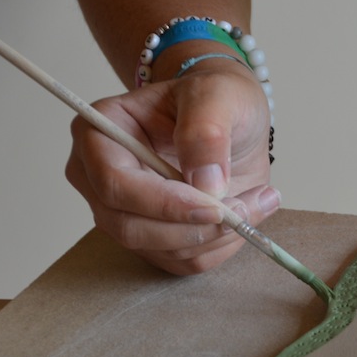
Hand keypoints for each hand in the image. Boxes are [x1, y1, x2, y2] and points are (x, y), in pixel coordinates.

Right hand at [66, 62, 279, 274]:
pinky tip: (247, 214)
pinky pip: (185, 260)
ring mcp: (124, 213)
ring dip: (217, 236)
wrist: (229, 119)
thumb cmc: (215, 98)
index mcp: (99, 134)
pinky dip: (221, 246)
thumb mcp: (217, 95)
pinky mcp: (154, 238)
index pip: (114, 184)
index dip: (164, 203)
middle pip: (131, 228)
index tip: (214, 205)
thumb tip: (205, 182)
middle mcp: (99, 179)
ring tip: (258, 202)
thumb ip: (206, 130)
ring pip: (162, 249)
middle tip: (246, 208)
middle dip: (194, 227)